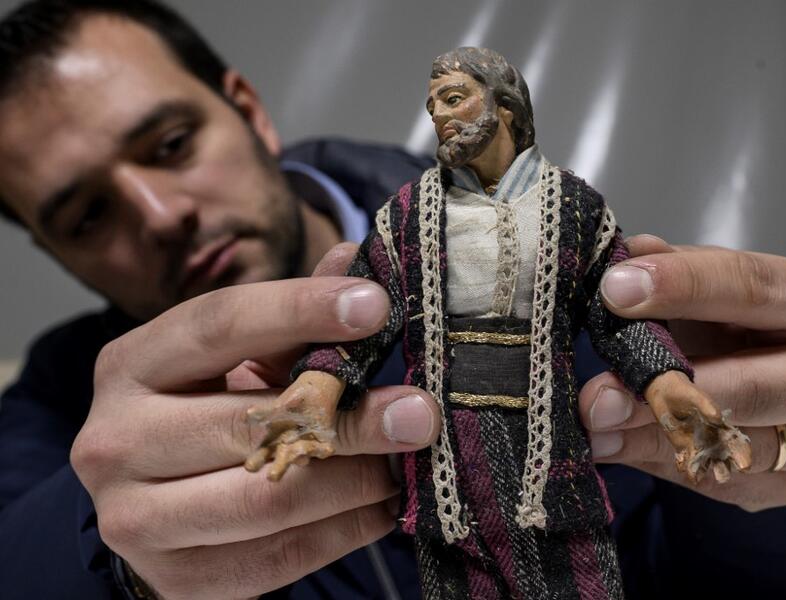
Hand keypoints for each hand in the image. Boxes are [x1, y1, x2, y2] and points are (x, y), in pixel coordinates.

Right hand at [70, 245, 440, 599]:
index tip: (377, 307)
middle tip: (419, 412)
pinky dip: (344, 532)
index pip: (218, 323)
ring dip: (355, 481)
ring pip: (268, 498)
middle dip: (350, 418)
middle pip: (249, 422)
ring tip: (404, 463)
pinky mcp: (172, 579)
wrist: (151, 503)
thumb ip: (292, 316)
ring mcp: (134, 517)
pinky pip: (277, 559)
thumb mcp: (236, 357)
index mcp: (132, 364)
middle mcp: (114, 439)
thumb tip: (355, 260)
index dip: (300, 309)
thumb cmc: (205, 409)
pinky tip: (380, 506)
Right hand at [245, 371, 344, 479]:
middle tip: (272, 476)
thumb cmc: (292, 401)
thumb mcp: (278, 406)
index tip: (249, 467)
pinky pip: (323, 449)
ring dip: (301, 457)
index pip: (261, 454)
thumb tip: (248, 414)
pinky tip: (329, 448)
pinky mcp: (323, 442)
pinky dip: (325, 449)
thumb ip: (266, 413)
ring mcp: (305, 446)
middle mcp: (288, 448)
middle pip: (281, 462)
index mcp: (273, 440)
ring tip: (300, 456)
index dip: (256, 461)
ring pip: (302, 457)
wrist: (316, 392)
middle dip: (278, 469)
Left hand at [579, 235, 785, 510]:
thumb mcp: (726, 291)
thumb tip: (633, 252)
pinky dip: (669, 466)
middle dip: (671, 394)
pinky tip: (619, 450)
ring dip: (657, 442)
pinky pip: (732, 485)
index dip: (684, 287)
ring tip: (595, 434)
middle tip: (597, 398)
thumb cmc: (750, 325)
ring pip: (742, 449)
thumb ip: (685, 272)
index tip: (613, 291)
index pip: (753, 287)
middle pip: (759, 389)